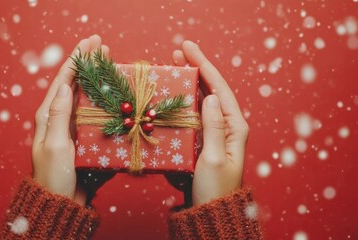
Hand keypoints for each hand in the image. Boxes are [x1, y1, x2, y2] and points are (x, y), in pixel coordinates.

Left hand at [32, 34, 112, 205]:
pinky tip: (112, 94)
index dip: (76, 59)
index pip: (62, 80)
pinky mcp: (83, 136)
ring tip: (109, 63)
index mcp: (48, 115)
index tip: (90, 42)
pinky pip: (94, 113)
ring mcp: (72, 126)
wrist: (62, 201)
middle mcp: (60, 117)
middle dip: (87, 63)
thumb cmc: (55, 176)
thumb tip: (64, 87)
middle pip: (74, 83)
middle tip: (102, 46)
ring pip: (85, 96)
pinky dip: (102, 100)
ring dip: (96, 78)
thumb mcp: (55, 145)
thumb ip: (58, 116)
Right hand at [171, 41, 248, 205]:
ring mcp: (214, 131)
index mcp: (234, 127)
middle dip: (196, 68)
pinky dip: (184, 100)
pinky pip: (194, 114)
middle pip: (211, 89)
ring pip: (202, 99)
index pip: (219, 89)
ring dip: (189, 81)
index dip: (204, 66)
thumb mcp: (213, 158)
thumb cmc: (214, 188)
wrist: (210, 210)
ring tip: (174, 65)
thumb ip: (212, 127)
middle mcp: (226, 125)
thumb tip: (210, 97)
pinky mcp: (203, 139)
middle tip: (178, 51)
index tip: (188, 49)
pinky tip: (174, 92)